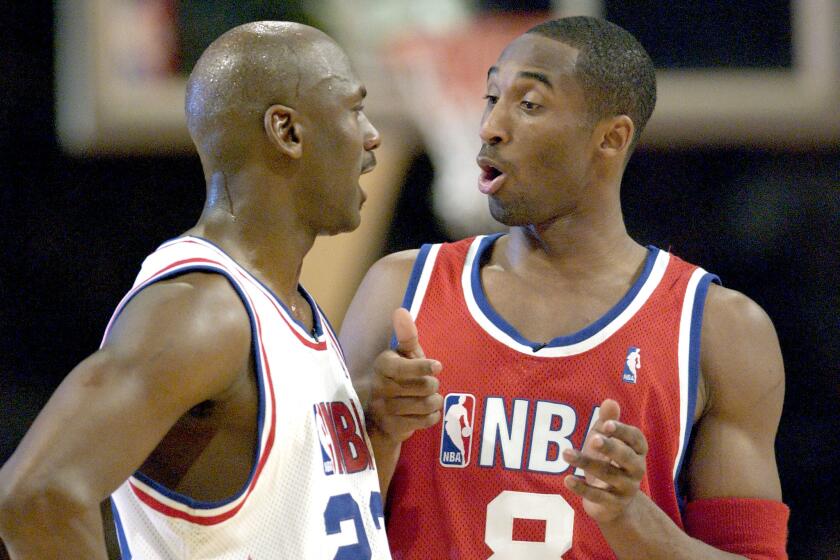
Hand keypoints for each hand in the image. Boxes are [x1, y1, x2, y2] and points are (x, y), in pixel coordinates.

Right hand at [368, 308, 442, 443]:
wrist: (383, 416)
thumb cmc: (400, 378)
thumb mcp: (405, 355)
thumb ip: (406, 335)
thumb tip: (400, 310)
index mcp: (383, 365)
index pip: (405, 367)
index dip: (424, 367)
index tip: (437, 366)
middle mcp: (380, 386)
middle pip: (424, 387)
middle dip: (433, 386)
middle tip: (429, 386)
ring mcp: (385, 409)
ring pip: (426, 404)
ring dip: (434, 401)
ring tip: (428, 399)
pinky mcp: (393, 427)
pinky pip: (425, 421)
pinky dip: (432, 416)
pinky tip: (427, 413)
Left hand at [562, 399, 648, 523]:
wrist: (612, 503)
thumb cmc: (608, 462)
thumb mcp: (606, 440)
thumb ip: (607, 421)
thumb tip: (610, 401)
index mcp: (637, 451)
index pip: (636, 439)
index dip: (622, 432)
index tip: (606, 424)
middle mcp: (636, 470)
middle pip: (626, 458)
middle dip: (611, 447)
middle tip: (593, 439)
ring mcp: (626, 489)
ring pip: (608, 475)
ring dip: (586, 463)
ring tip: (566, 453)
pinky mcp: (612, 505)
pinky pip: (597, 496)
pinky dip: (582, 488)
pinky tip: (567, 479)